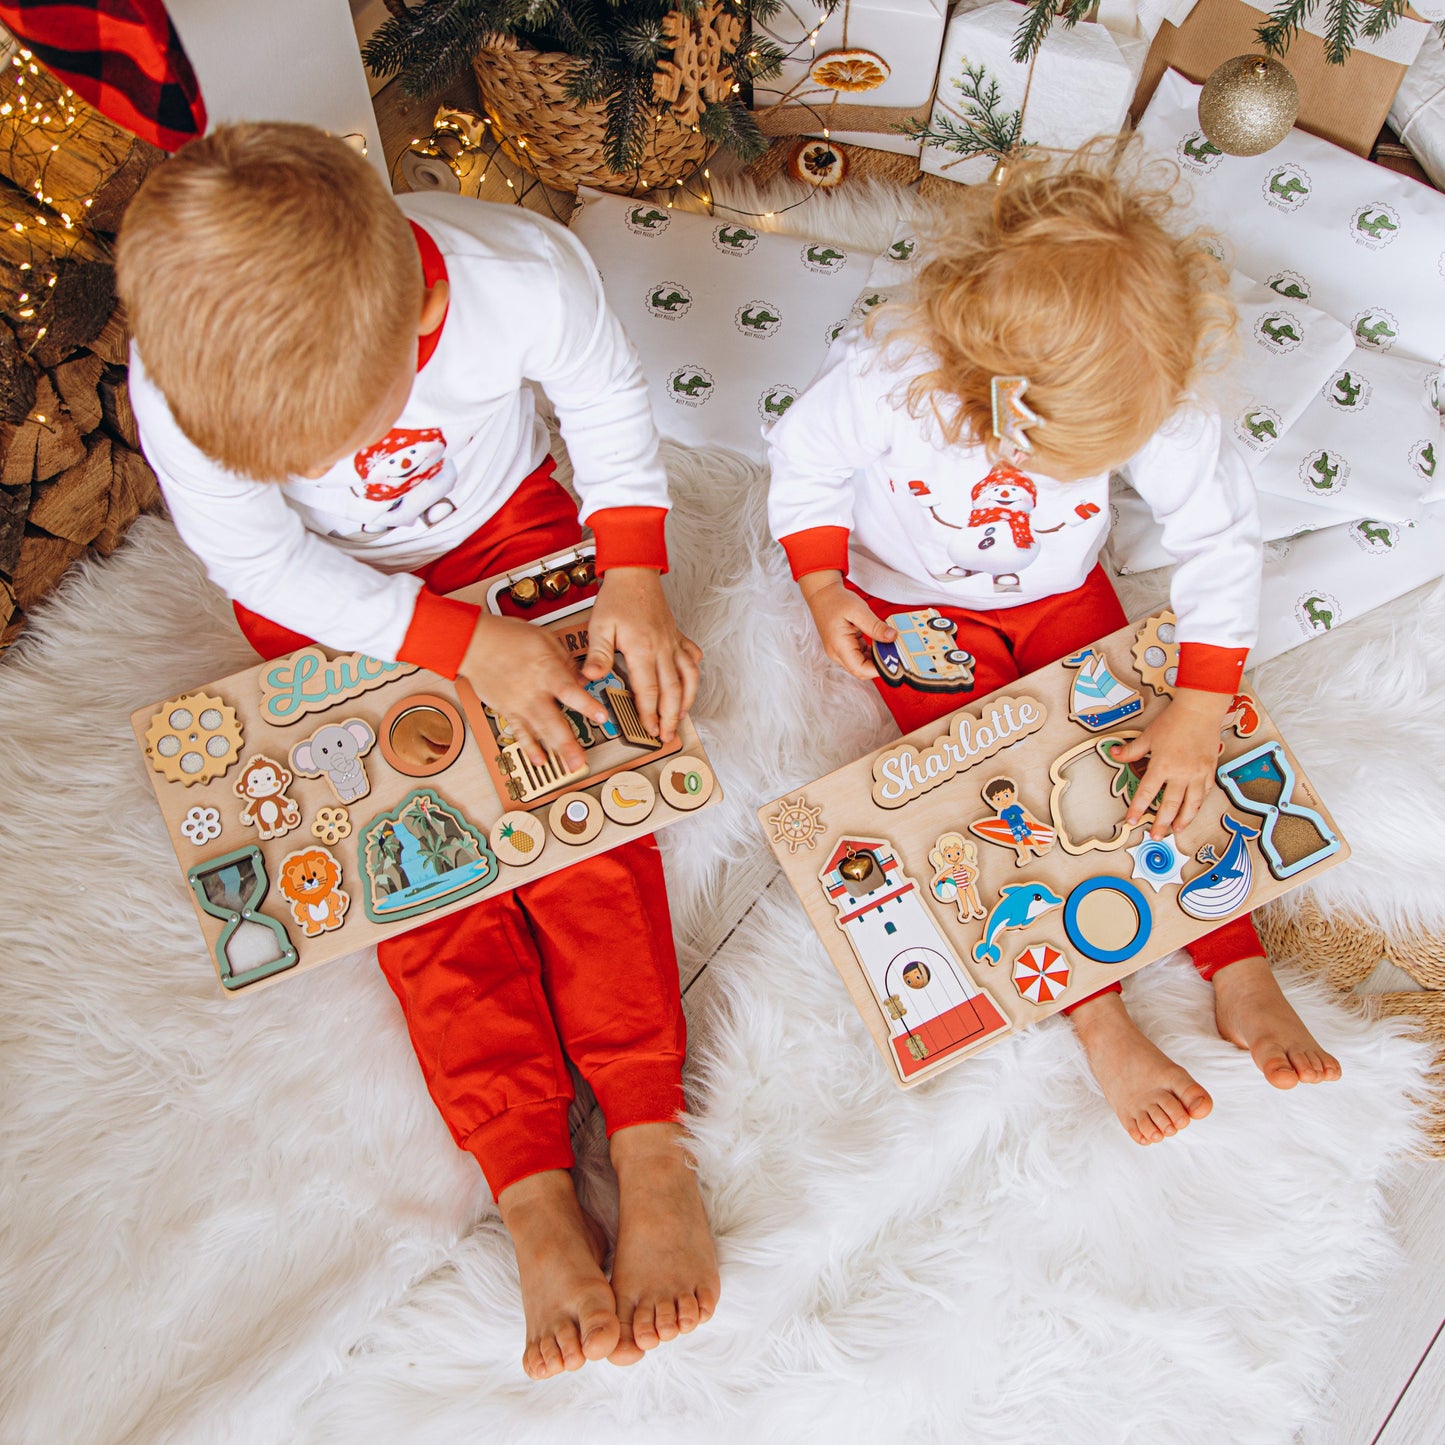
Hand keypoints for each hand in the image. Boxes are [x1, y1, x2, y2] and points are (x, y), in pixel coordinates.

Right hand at [458, 614, 606, 772]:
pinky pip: (520, 732)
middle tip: (582, 760)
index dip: (587, 705)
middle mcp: (533, 691)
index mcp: (546, 671)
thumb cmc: (507, 637)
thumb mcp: (545, 639)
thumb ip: (567, 662)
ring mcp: (519, 704)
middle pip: (554, 721)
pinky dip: (530, 748)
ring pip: (539, 731)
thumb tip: (584, 679)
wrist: (473, 643)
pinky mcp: (507, 710)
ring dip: (555, 750)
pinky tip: (540, 760)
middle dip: (569, 743)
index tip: (601, 717)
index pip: (570, 691)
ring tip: (569, 766)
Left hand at [582, 567, 701, 743]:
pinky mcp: (678, 637)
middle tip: (666, 736)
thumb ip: (598, 655)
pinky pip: (692, 659)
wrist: (636, 572)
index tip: (648, 730)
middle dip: (669, 718)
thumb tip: (590, 678)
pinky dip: (693, 675)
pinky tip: (689, 685)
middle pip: (672, 691)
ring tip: (680, 718)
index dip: (649, 714)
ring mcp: (673, 643)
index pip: (648, 691)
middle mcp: (663, 649)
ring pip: (688, 678)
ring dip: (686, 702)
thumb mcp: (599, 626)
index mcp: (643, 649)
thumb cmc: (617, 597)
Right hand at [799, 572, 894, 681]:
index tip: (894, 661)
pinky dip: (870, 652)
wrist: (822, 594)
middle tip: (894, 652)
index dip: (878, 669)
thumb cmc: (836, 601)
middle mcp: (837, 653)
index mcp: (839, 646)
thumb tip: (892, 638)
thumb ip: (876, 626)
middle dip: (879, 665)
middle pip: (861, 671)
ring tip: (887, 645)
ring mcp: (839, 652)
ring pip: (861, 665)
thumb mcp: (859, 610)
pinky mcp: (843, 648)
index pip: (860, 670)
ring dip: (875, 658)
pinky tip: (878, 641)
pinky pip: (859, 657)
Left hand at [1115, 689, 1229, 837]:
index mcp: (1162, 765)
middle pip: (1170, 805)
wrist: (1200, 710)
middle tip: (1156, 835)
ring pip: (1191, 804)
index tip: (1131, 821)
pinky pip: (1204, 793)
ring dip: (1183, 820)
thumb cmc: (1174, 721)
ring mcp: (1197, 774)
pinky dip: (1198, 805)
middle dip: (1162, 823)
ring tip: (1176, 830)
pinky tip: (1193, 811)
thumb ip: (1131, 750)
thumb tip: (1113, 753)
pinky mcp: (1210, 771)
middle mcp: (1181, 773)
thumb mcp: (1148, 736)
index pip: (1146, 793)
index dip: (1138, 809)